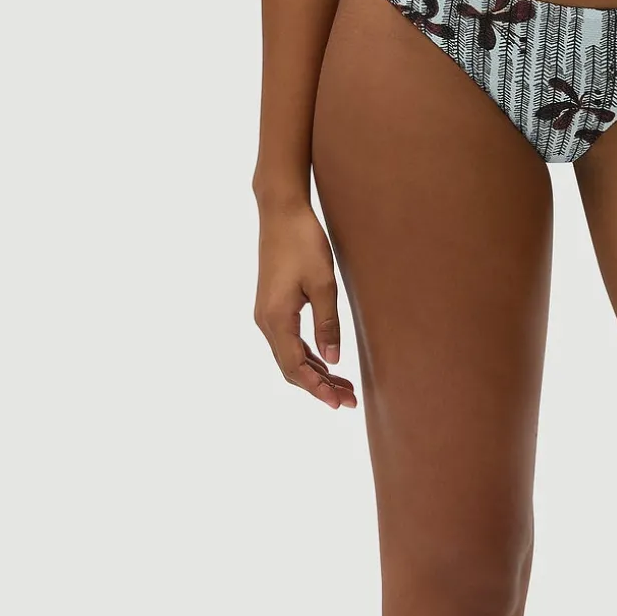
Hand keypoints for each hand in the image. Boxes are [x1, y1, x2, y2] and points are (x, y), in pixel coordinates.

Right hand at [254, 199, 358, 408]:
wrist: (281, 212)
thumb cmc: (303, 242)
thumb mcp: (323, 284)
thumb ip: (328, 324)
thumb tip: (334, 361)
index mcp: (276, 319)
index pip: (295, 367)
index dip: (317, 389)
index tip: (339, 403)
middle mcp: (265, 321)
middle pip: (290, 367)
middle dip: (319, 386)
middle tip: (350, 399)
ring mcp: (266, 314)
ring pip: (289, 356)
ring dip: (315, 373)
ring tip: (344, 386)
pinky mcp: (272, 306)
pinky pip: (288, 341)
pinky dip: (307, 356)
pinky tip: (327, 362)